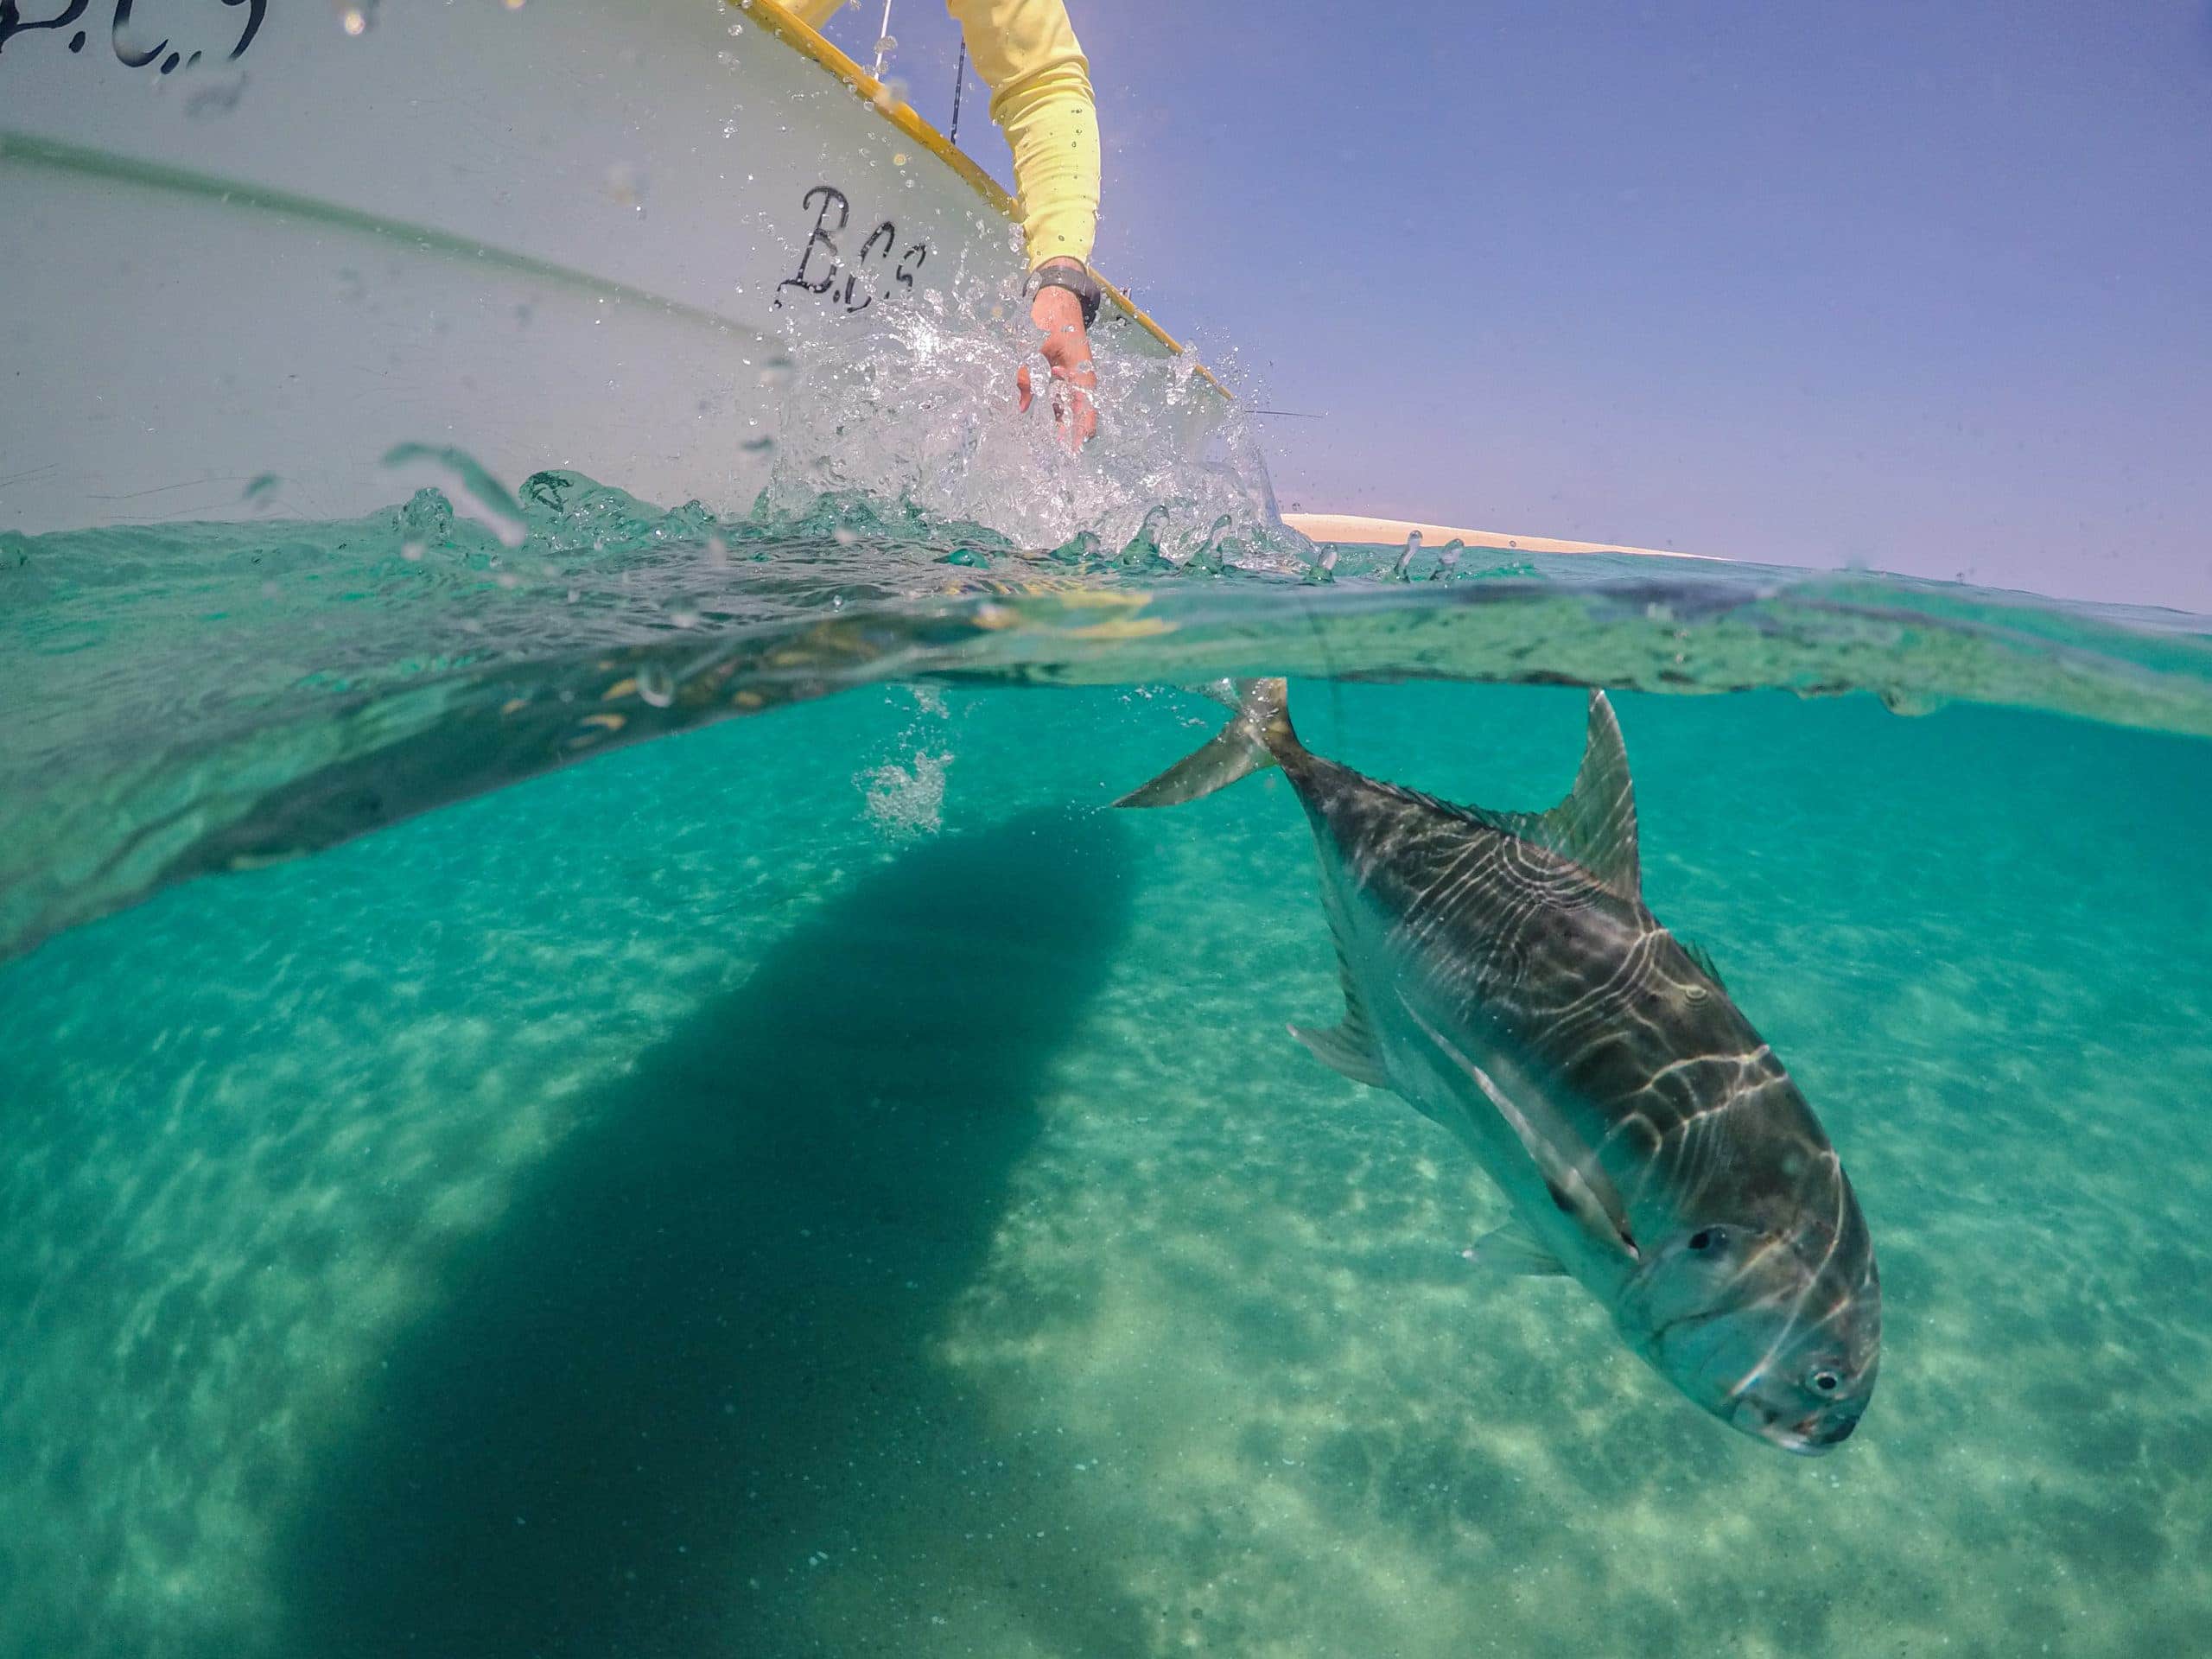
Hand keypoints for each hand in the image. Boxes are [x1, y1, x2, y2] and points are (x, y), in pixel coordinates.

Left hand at [1015, 269, 1097, 451]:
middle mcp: (1078, 377)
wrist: (1054, 296)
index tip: (1074, 449)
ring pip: (1066, 406)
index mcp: (1082, 370)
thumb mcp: (1034, 345)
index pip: (1087, 406)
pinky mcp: (1057, 374)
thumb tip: (1020, 407)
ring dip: (1059, 424)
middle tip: (1058, 456)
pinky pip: (1056, 396)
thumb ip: (1025, 375)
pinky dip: (1050, 409)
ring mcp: (1068, 376)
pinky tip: (1039, 422)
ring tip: (1050, 447)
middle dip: (1069, 433)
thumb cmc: (1050, 317)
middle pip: (1077, 411)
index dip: (1081, 429)